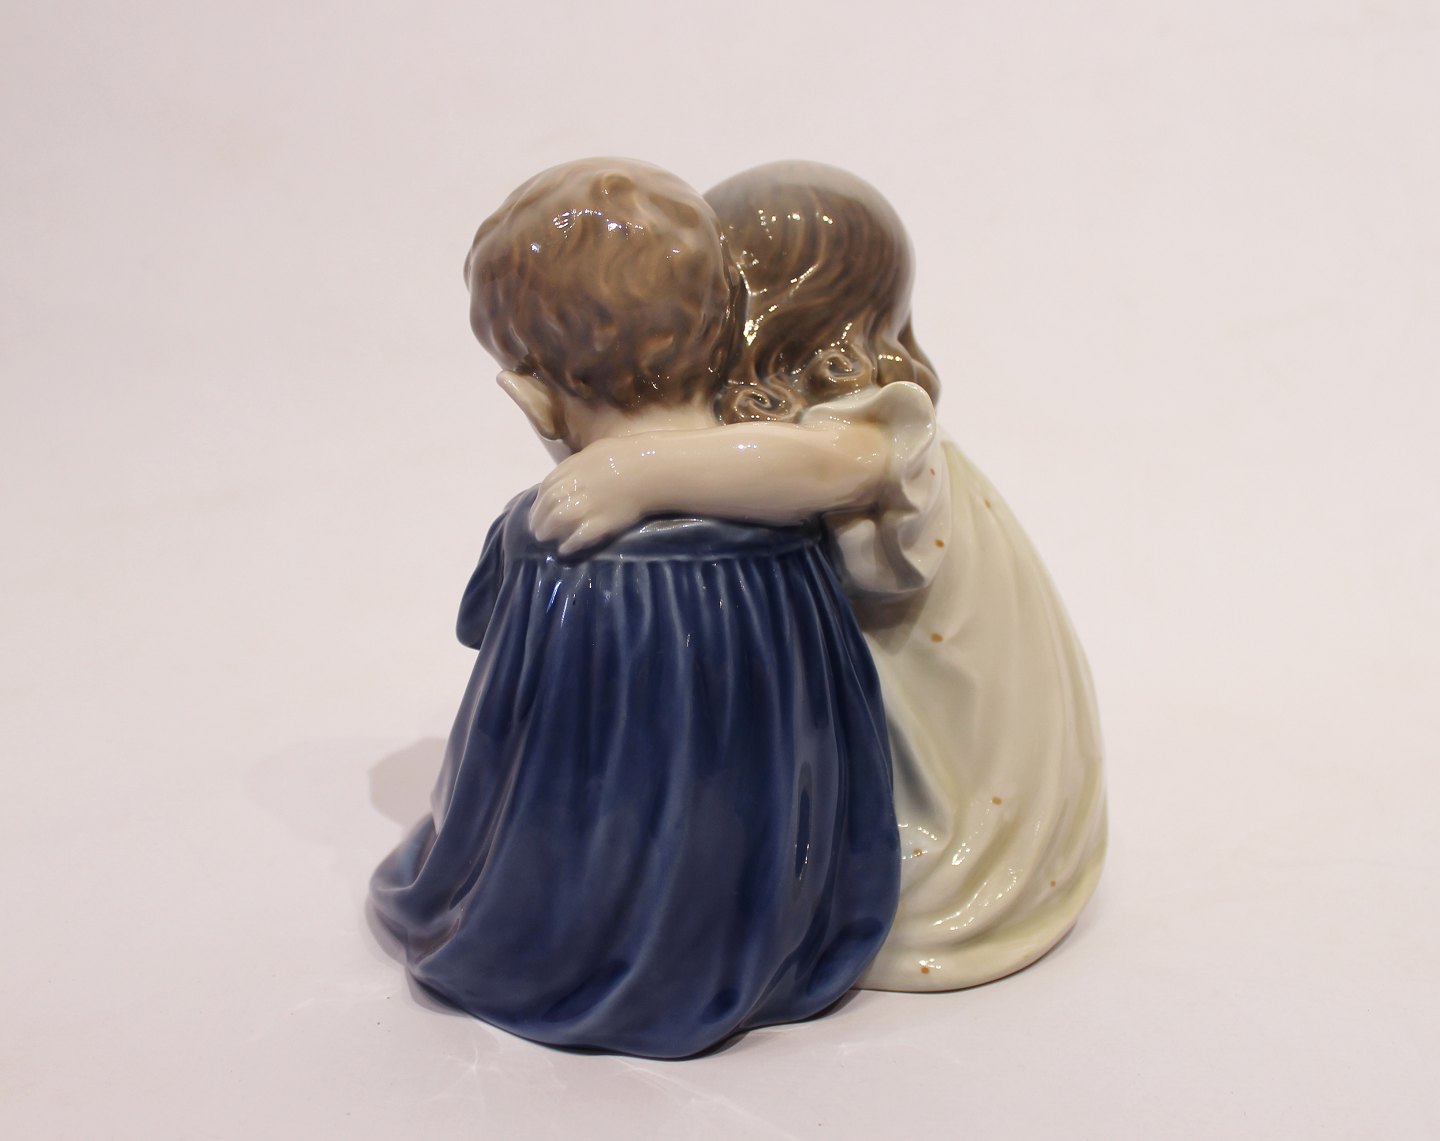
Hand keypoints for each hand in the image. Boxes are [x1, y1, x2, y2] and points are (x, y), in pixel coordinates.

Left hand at [529, 443, 647, 555]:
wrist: (651, 469)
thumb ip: (576, 465)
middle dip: (538, 518)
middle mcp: (578, 486)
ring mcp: (590, 505)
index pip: (547, 487)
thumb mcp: (595, 452)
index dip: (537, 501)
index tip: (535, 511)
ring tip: (544, 538)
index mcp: (575, 468)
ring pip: (559, 518)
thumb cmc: (626, 457)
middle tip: (536, 530)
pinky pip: (581, 535)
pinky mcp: (603, 521)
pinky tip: (565, 549)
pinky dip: (570, 543)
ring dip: (548, 530)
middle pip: (550, 504)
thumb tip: (562, 478)